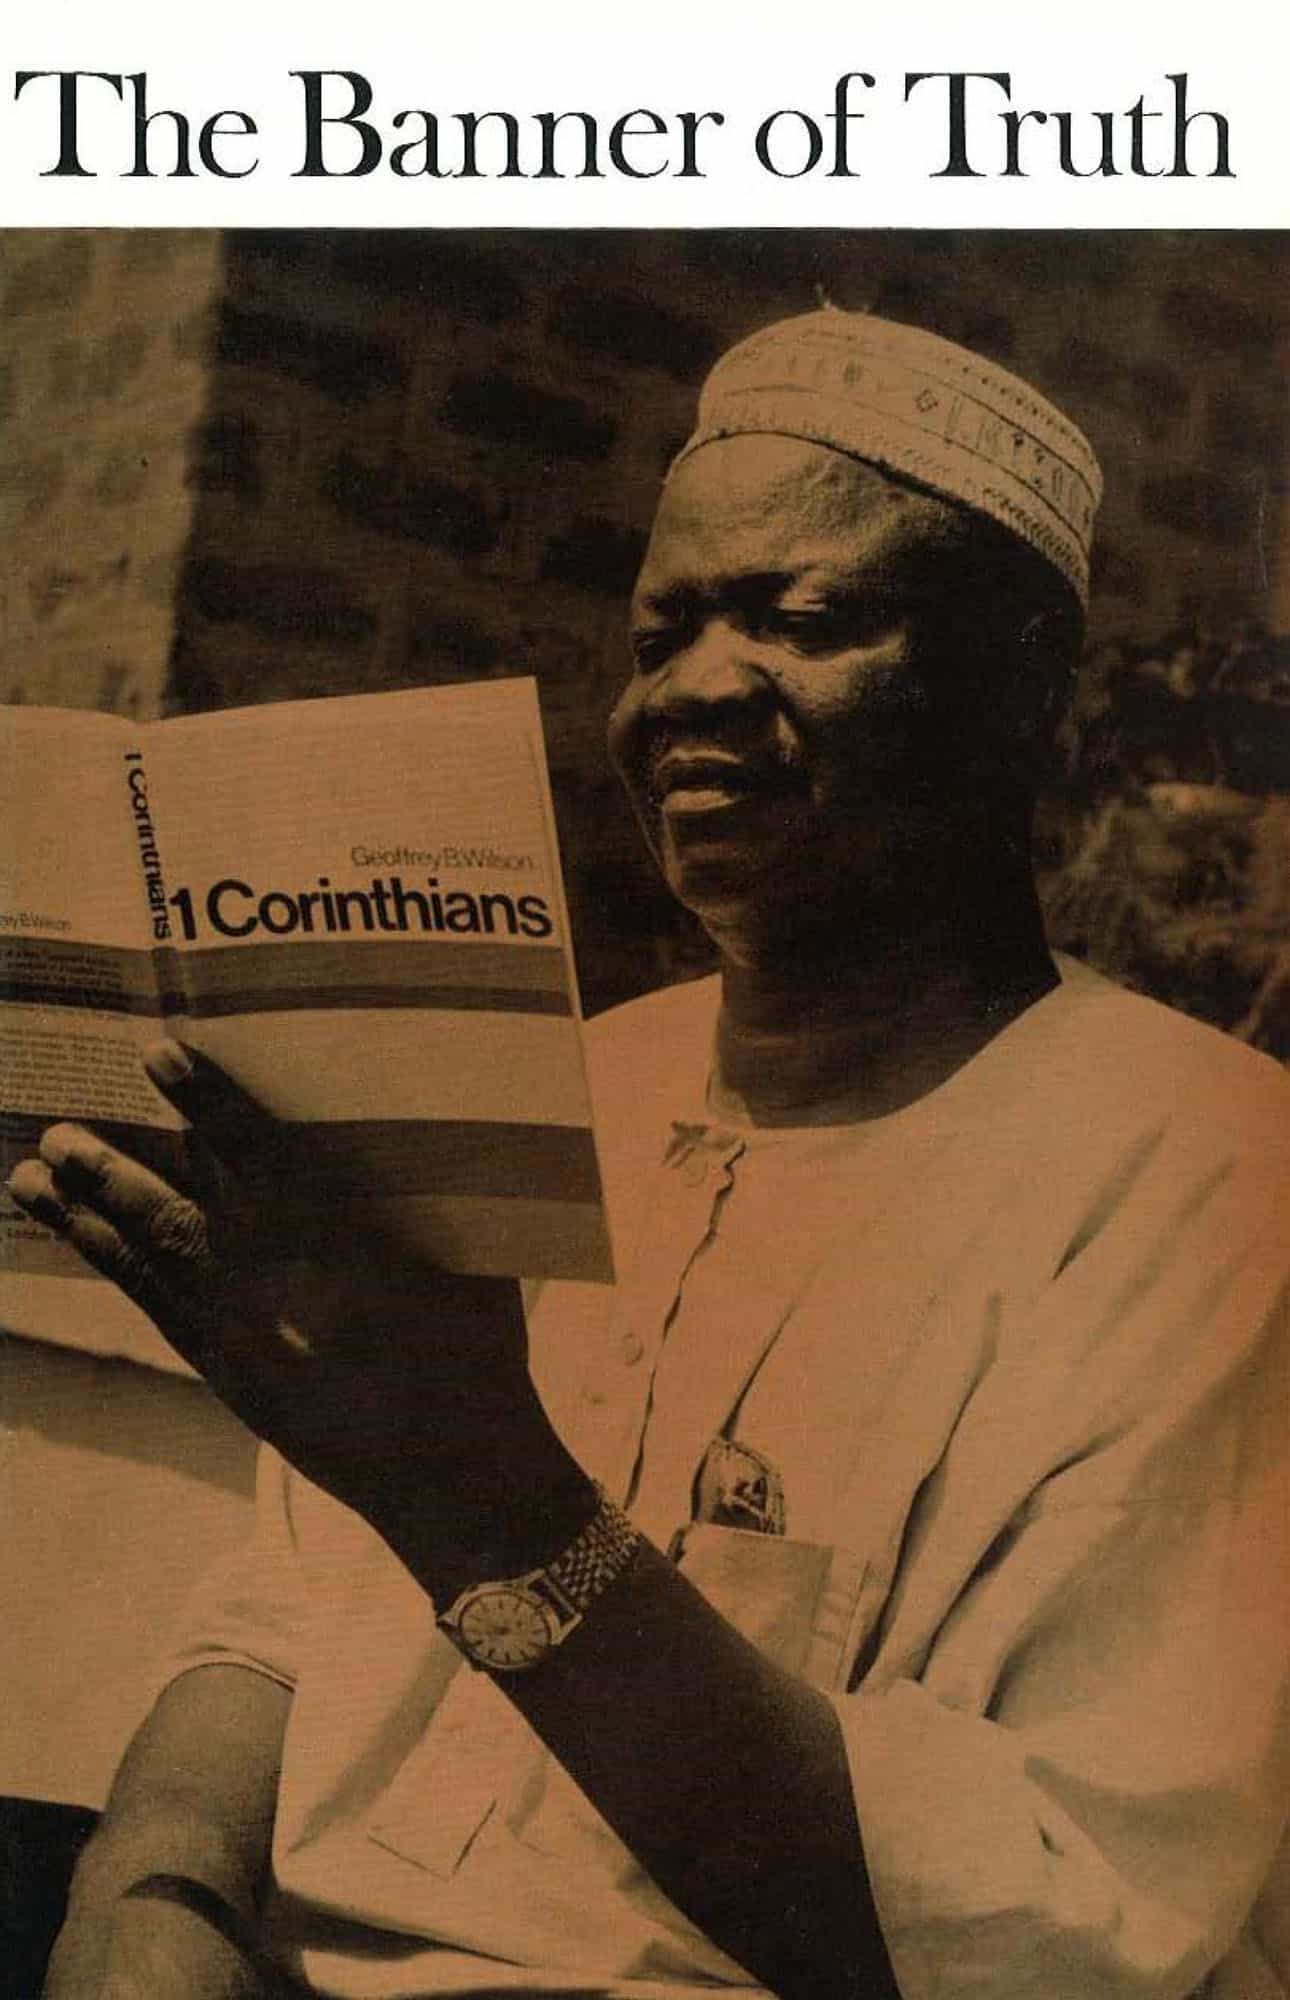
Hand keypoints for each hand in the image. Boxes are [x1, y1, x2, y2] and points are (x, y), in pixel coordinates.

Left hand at [6, 1042, 546, 1537]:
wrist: (452, 1469)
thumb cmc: (473, 1353)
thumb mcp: (459, 1257)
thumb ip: (405, 1199)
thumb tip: (377, 1133)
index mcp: (342, 1243)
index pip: (259, 1153)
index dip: (207, 1100)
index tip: (158, 1053)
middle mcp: (278, 1285)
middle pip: (175, 1211)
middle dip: (111, 1168)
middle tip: (59, 1128)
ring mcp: (245, 1335)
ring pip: (148, 1263)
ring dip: (84, 1217)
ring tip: (31, 1175)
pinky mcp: (229, 1376)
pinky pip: (156, 1310)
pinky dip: (114, 1269)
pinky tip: (80, 1241)